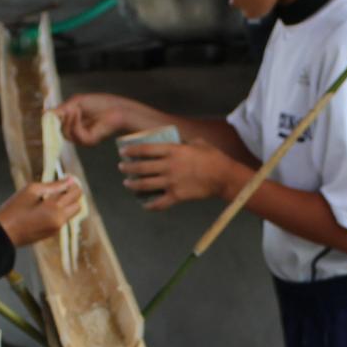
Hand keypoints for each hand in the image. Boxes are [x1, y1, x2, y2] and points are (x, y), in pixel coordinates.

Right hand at [0, 179, 82, 247]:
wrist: (3, 233)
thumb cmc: (14, 209)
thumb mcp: (31, 191)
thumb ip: (53, 185)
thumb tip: (70, 179)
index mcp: (55, 209)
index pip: (76, 194)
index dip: (73, 184)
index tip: (67, 177)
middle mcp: (59, 221)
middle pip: (77, 205)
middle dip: (72, 195)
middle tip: (59, 187)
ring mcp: (56, 229)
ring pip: (70, 213)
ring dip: (65, 204)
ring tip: (48, 197)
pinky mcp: (52, 234)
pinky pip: (61, 220)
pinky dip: (58, 212)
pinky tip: (43, 208)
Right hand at [57, 93, 154, 145]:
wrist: (117, 109)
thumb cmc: (100, 104)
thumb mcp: (76, 103)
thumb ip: (61, 109)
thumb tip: (45, 114)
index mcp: (74, 124)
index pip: (58, 126)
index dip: (52, 121)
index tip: (48, 114)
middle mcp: (77, 132)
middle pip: (59, 131)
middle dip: (61, 119)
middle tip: (67, 108)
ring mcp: (82, 138)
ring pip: (65, 133)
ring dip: (68, 119)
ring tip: (76, 109)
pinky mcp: (88, 140)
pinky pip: (74, 133)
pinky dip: (74, 122)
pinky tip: (78, 112)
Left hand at [120, 141, 243, 209]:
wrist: (223, 176)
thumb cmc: (213, 157)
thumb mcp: (198, 142)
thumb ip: (184, 142)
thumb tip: (176, 141)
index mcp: (173, 151)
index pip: (145, 149)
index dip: (131, 150)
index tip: (123, 151)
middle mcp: (169, 166)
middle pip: (141, 167)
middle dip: (128, 167)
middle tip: (122, 167)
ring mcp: (171, 182)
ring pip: (145, 185)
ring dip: (133, 184)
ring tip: (127, 183)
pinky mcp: (177, 196)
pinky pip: (159, 203)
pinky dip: (150, 205)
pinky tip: (144, 205)